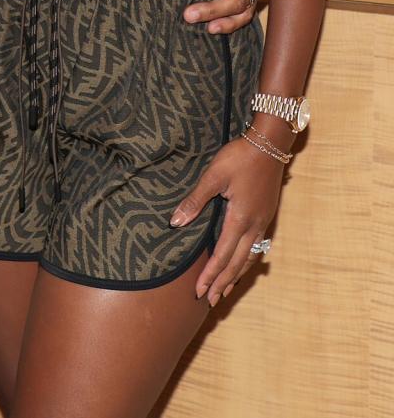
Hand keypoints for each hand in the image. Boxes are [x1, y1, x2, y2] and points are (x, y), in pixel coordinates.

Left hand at [170, 137, 283, 305]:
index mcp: (240, 219)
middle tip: (210, 300)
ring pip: (249, 258)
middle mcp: (254, 226)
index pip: (222, 256)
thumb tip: (175, 222)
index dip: (210, 275)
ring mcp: (263, 222)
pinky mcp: (266, 216)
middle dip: (222, 283)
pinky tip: (242, 264)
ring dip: (236, 276)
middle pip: (237, 263)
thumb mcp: (213, 175)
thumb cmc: (239, 157)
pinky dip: (246, 262)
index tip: (199, 291)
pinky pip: (256, 247)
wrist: (269, 144)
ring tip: (224, 290)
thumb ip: (195, 201)